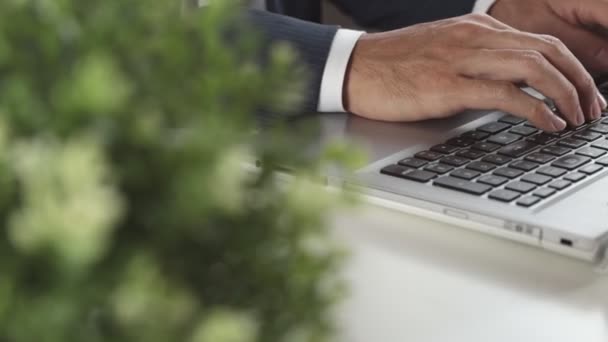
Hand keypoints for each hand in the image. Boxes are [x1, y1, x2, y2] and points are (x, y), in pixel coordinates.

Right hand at [344, 14, 605, 131]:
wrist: (356, 67)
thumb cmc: (394, 65)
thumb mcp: (443, 53)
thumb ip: (477, 61)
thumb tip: (508, 85)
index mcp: (477, 29)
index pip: (540, 42)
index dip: (572, 68)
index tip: (584, 94)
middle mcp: (476, 37)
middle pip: (548, 51)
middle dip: (580, 82)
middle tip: (593, 109)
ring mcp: (462, 59)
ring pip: (535, 67)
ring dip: (566, 95)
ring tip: (577, 118)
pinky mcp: (448, 85)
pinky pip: (506, 94)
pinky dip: (536, 110)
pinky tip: (549, 124)